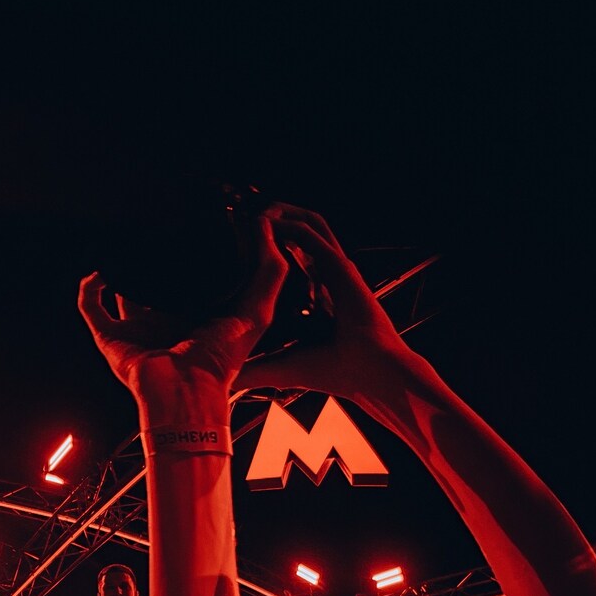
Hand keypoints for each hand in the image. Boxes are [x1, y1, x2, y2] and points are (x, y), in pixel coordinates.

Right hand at [78, 213, 286, 421]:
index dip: (190, 254)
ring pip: (120, 291)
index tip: (194, 226)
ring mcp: (135, 331)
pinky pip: (91, 307)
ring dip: (118, 268)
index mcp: (196, 317)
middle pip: (153, 284)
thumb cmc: (221, 361)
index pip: (190, 279)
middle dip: (151, 258)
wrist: (187, 393)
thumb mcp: (258, 310)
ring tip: (122, 242)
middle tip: (154, 228)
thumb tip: (262, 224)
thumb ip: (269, 269)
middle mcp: (164, 323)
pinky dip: (89, 287)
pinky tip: (100, 269)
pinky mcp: (111, 338)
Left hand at [234, 205, 416, 401]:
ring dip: (284, 216)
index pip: (297, 267)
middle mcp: (331, 280)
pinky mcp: (340, 265)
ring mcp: (338, 270)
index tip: (250, 249)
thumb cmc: (333, 372)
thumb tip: (227, 384)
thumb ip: (255, 371)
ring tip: (259, 211)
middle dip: (279, 225)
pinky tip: (269, 221)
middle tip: (251, 219)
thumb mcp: (281, 368)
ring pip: (310, 228)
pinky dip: (292, 225)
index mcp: (323, 300)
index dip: (275, 253)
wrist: (368, 372)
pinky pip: (313, 234)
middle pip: (303, 240)